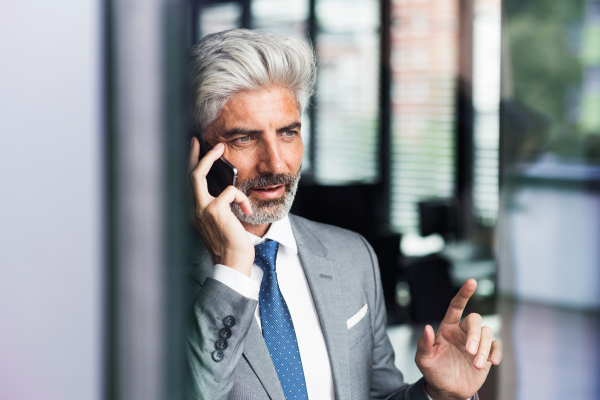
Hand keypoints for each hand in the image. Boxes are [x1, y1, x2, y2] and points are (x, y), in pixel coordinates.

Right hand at [188, 137, 254, 275]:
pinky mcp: (214, 211)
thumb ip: (218, 206)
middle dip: (194, 154)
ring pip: (198, 175)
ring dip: (211, 160)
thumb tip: (226, 189)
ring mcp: (201, 210)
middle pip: (187, 175)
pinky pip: (229, 191)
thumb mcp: (221, 222)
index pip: (188, 184)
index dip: (190, 164)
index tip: (194, 148)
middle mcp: (193, 210)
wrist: (233, 263)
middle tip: (203, 141)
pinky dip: (241, 197)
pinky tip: (246, 210)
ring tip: (222, 153)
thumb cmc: (231, 244)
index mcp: (195, 212)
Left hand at [415, 279, 502, 399]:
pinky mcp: (486, 354)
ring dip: (483, 349)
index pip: (456, 306)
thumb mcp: (423, 360)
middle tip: (469, 352)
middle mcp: (462, 332)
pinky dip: (497, 352)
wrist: (446, 390)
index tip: (471, 281)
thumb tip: (427, 328)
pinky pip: (496, 345)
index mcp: (447, 328)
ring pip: (487, 333)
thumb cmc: (433, 371)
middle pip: (475, 320)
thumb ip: (423, 344)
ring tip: (475, 365)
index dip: (463, 294)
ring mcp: (475, 342)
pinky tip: (493, 362)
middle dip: (474, 335)